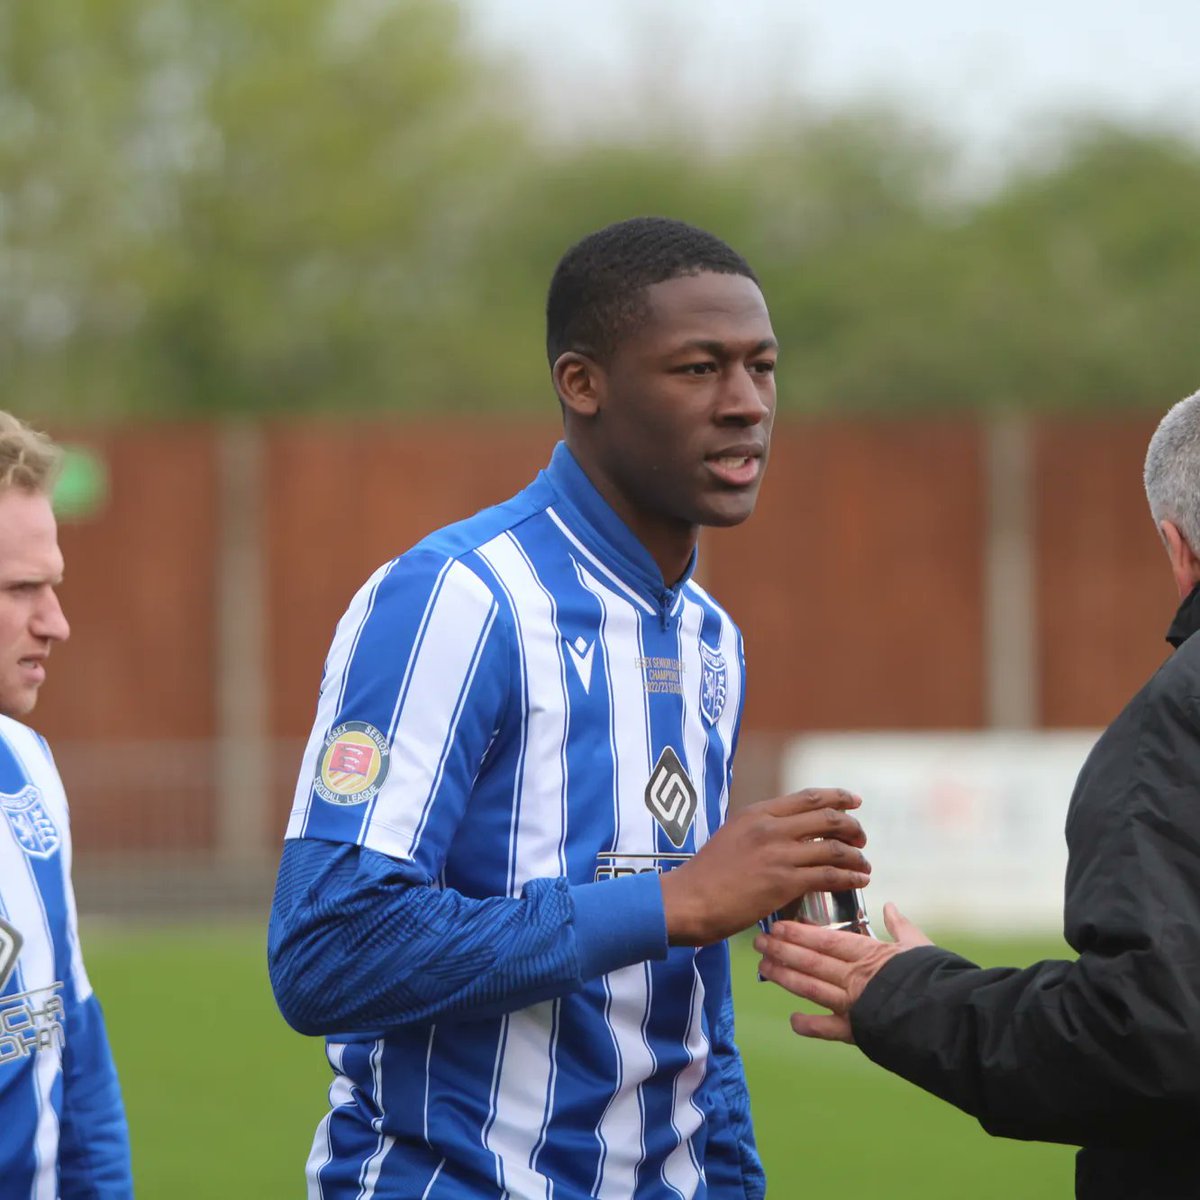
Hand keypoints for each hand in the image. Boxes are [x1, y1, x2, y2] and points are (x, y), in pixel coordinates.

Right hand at [659, 788, 869, 946]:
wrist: (688, 899)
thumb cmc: (706, 873)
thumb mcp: (732, 835)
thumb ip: (760, 829)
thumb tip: (786, 831)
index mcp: (757, 813)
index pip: (808, 797)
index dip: (838, 797)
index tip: (855, 802)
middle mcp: (770, 828)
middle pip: (828, 818)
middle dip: (853, 826)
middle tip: (861, 838)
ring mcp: (778, 854)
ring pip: (834, 848)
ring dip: (856, 856)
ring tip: (864, 864)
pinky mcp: (783, 883)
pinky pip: (829, 876)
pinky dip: (850, 877)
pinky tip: (859, 880)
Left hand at [754, 902, 930, 1042]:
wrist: (953, 1019)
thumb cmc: (940, 978)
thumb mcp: (920, 946)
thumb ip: (900, 926)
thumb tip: (890, 905)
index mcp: (870, 954)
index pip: (826, 939)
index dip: (799, 932)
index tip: (778, 925)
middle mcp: (857, 978)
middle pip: (812, 961)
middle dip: (783, 950)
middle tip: (760, 941)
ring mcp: (855, 1005)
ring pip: (811, 988)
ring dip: (785, 977)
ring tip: (764, 967)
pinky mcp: (860, 1032)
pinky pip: (829, 1029)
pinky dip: (810, 1026)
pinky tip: (792, 1020)